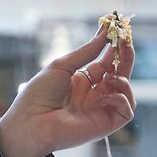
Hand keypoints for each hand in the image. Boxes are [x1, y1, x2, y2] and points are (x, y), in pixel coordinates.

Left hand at [0, 30, 136, 156]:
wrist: (30, 122)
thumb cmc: (39, 94)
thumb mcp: (62, 65)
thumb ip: (87, 51)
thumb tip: (105, 31)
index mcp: (83, 81)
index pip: (107, 62)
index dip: (115, 48)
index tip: (120, 31)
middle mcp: (94, 95)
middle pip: (120, 75)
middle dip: (126, 58)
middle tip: (126, 43)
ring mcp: (100, 110)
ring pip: (127, 93)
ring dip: (124, 80)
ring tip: (110, 76)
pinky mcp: (105, 125)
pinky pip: (126, 112)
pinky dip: (122, 100)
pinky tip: (107, 95)